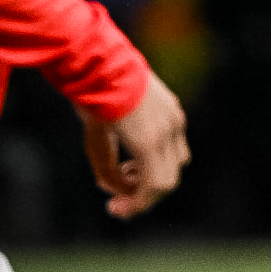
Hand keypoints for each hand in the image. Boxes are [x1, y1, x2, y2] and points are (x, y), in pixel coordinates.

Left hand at [80, 75, 187, 219]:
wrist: (101, 62)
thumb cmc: (94, 101)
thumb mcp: (96, 142)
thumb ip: (108, 172)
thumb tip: (114, 191)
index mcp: (149, 142)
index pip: (154, 188)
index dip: (136, 205)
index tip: (115, 209)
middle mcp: (168, 131)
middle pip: (167, 180)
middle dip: (144, 194)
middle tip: (120, 199)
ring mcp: (174, 117)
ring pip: (176, 162)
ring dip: (154, 174)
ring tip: (128, 169)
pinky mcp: (173, 108)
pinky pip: (175, 142)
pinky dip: (159, 155)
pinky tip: (137, 150)